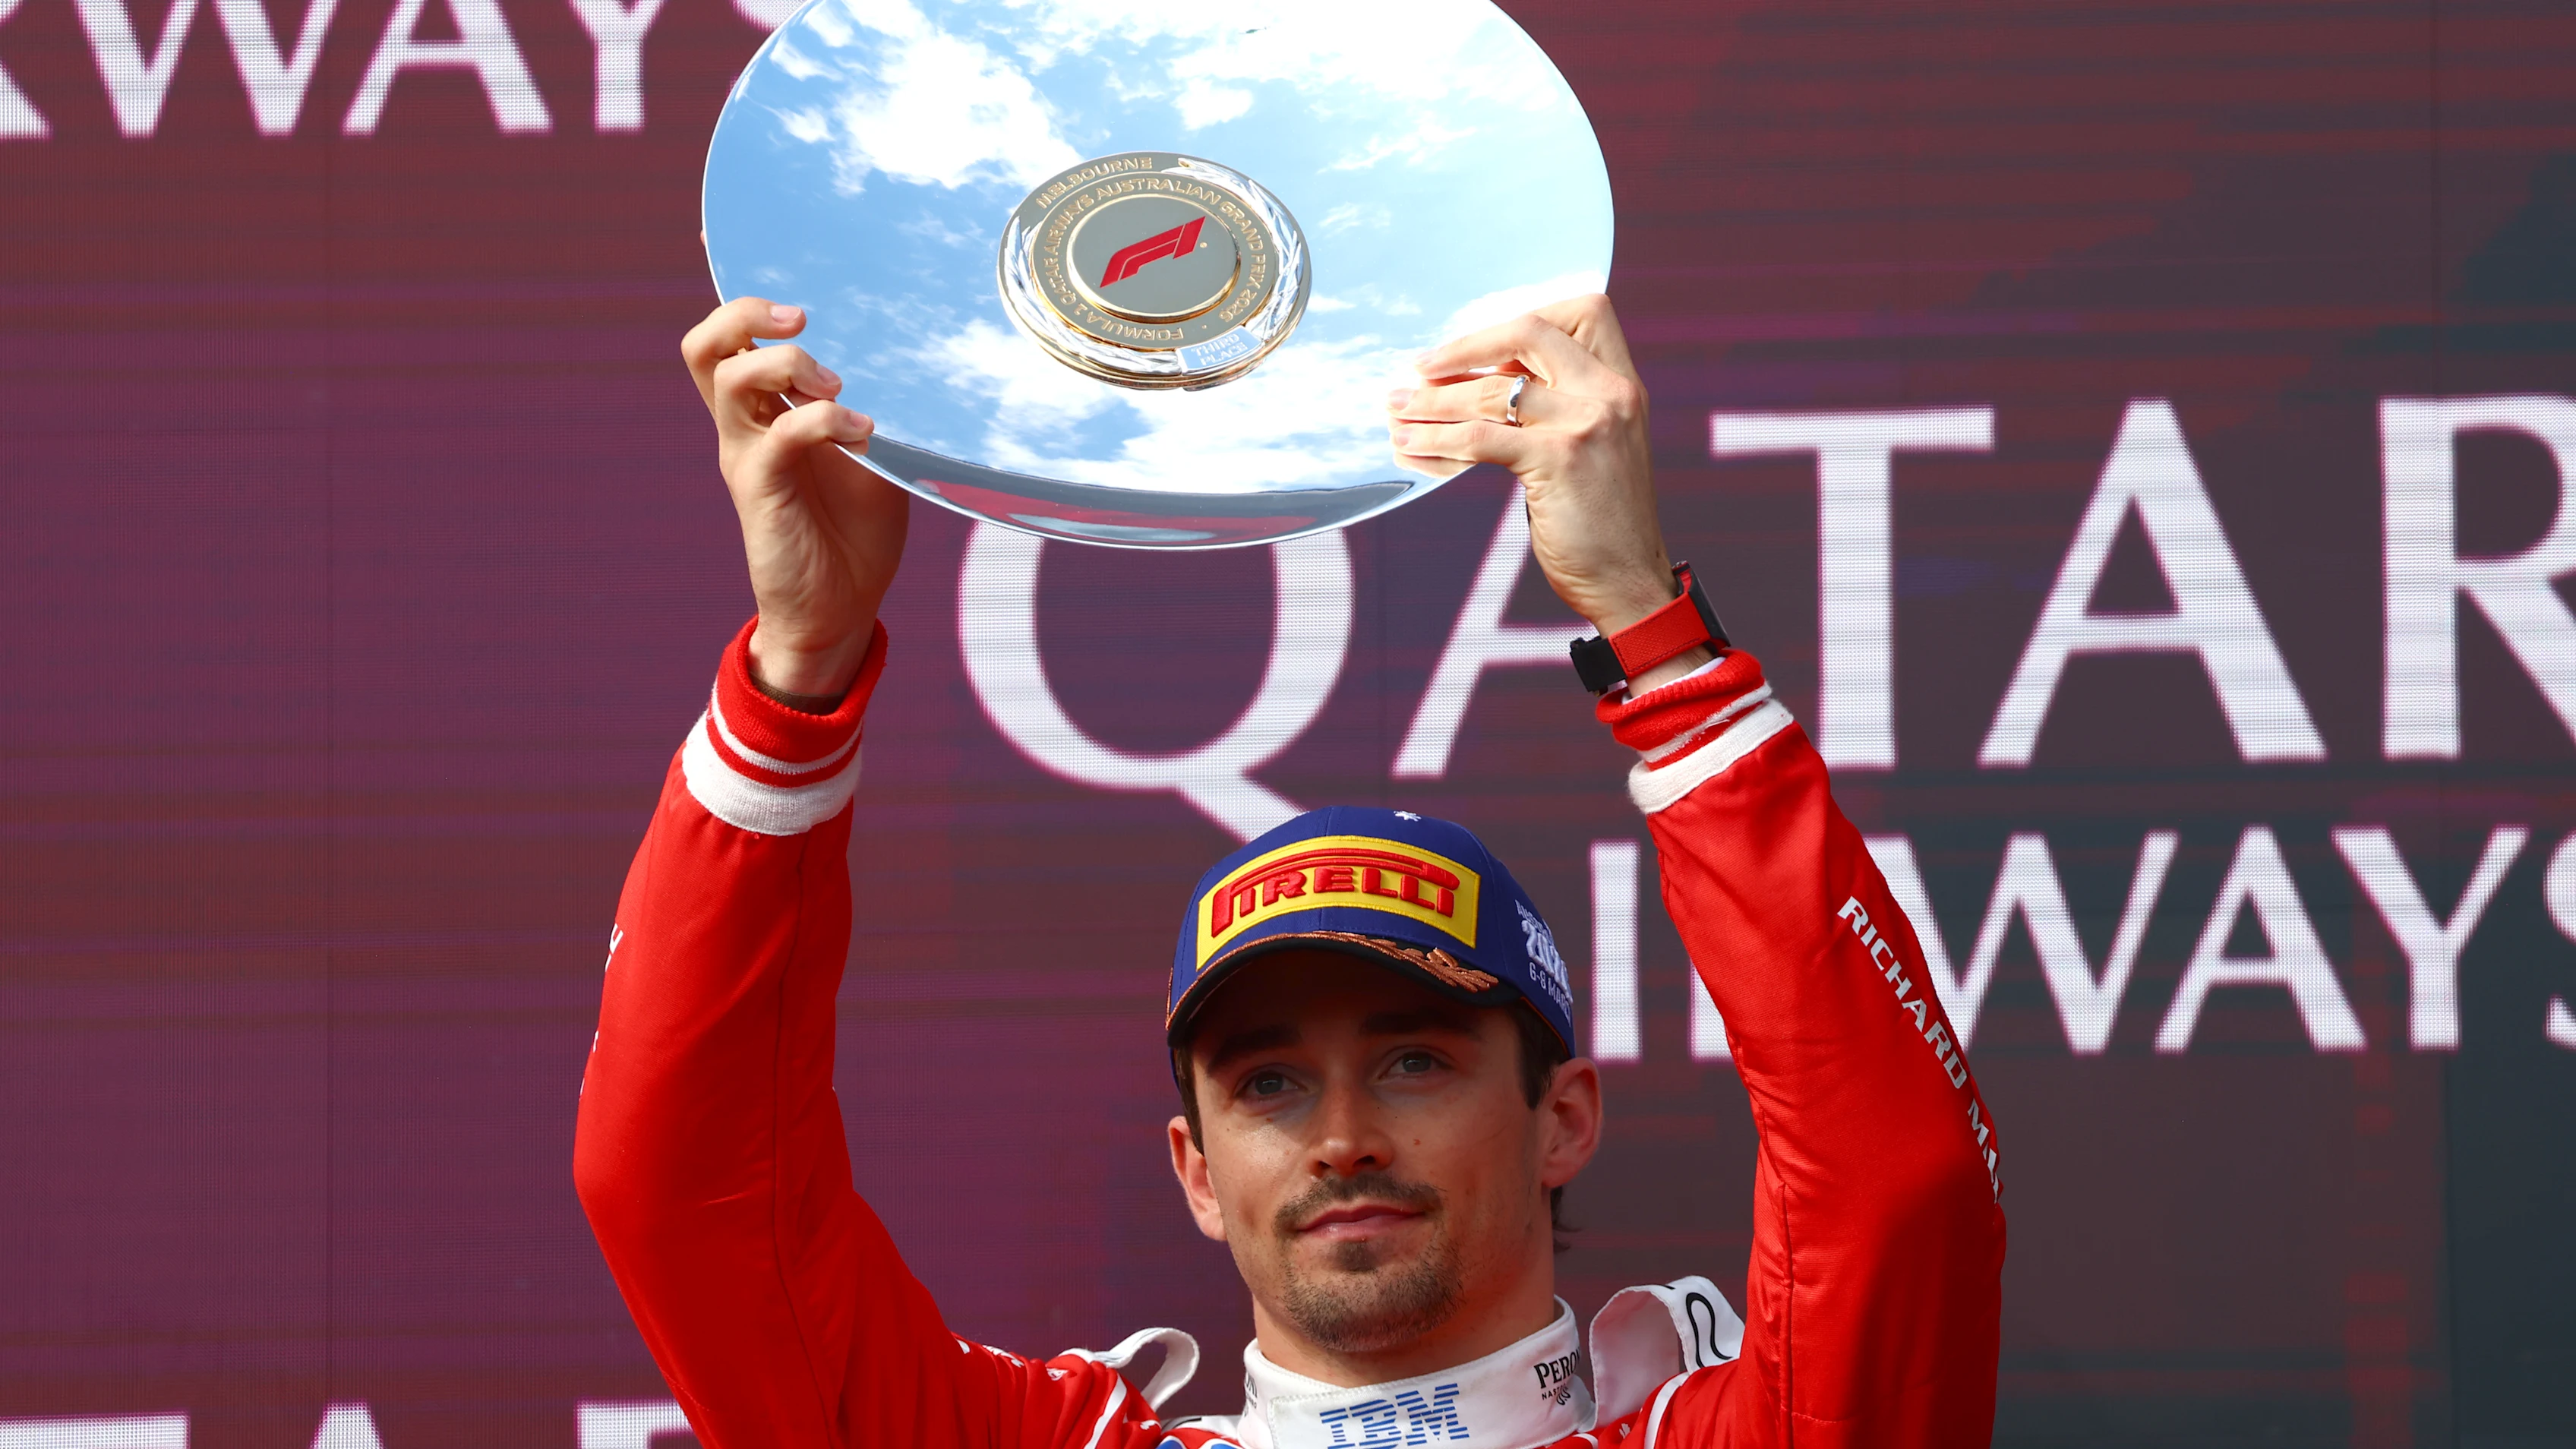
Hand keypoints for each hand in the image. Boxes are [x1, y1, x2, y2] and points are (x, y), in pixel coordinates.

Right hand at [682, 297, 909, 701]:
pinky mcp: (760, 492)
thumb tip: (915, 363)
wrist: (841, 607)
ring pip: (731, 379)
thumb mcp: (873, 454)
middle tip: (804, 323)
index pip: (725, 342)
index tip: (790, 295)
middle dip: (748, 316)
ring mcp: (747, 457)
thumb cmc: (857, 529)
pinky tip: (864, 434)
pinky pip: (778, 437)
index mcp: (763, 412)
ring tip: (839, 389)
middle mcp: (743, 428)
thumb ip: (873, 407)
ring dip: (790, 366)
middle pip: (705, 346)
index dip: (740, 303)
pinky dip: (824, 421)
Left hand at [1391, 295, 1708, 691]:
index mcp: (1622, 383)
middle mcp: (1611, 393)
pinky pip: (1480, 437)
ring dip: (1433, 401)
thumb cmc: (1603, 522)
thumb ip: (1561, 406)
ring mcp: (1588, 424)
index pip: (1582, 310)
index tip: (1474, 345)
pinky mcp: (1560, 461)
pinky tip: (1410, 448)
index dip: (1520, 319)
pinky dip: (1436, 440)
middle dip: (1465, 347)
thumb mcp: (1596, 446)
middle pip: (1529, 332)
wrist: (1630, 582)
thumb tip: (1483, 380)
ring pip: (1491, 390)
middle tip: (1420, 368)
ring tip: (1397, 411)